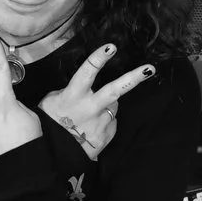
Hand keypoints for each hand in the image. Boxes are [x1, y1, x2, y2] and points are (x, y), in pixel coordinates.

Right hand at [38, 44, 156, 159]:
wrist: (53, 154)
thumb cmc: (51, 121)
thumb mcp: (52, 101)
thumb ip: (69, 91)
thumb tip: (85, 87)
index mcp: (74, 95)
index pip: (87, 72)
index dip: (99, 58)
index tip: (111, 46)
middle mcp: (90, 108)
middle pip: (115, 90)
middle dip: (133, 78)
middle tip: (150, 69)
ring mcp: (100, 123)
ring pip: (113, 106)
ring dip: (106, 106)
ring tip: (89, 114)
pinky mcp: (106, 136)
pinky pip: (110, 122)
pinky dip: (104, 121)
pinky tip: (91, 127)